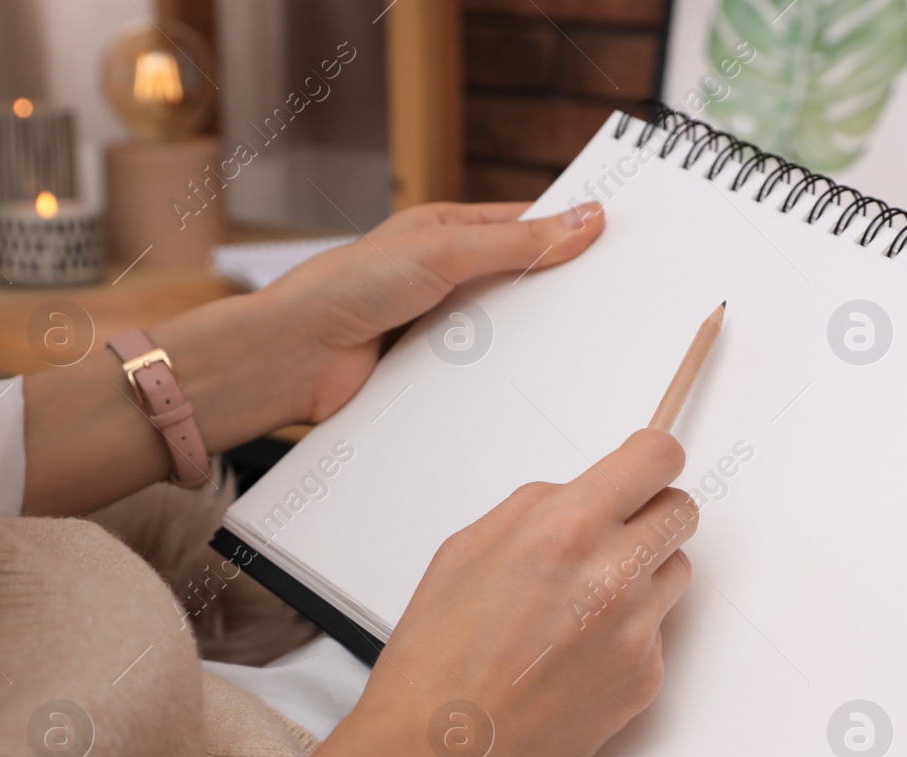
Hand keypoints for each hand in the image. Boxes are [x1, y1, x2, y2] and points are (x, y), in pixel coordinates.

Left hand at [204, 200, 606, 429]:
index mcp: (444, 231)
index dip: (567, 232)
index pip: (522, 226)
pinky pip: (480, 374)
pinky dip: (502, 378)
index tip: (614, 240)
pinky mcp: (429, 372)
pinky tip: (530, 386)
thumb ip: (518, 243)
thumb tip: (584, 220)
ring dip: (529, 341)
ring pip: (503, 331)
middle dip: (555, 292)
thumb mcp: (444, 252)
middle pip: (518, 281)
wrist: (292, 359)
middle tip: (609, 303)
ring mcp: (436, 326)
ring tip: (578, 348)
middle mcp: (442, 277)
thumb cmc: (347, 289)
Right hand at [208, 430, 697, 756]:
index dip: (650, 461)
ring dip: (643, 574)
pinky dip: (628, 634)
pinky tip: (575, 656)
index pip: (656, 459)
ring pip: (676, 571)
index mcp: (564, 530)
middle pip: (683, 512)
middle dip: (650, 515)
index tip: (641, 470)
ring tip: (581, 606)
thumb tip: (582, 493)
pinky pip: (658, 631)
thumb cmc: (436, 662)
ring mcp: (637, 631)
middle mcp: (613, 575)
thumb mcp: (463, 551)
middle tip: (609, 538)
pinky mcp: (646, 678)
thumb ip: (535, 509)